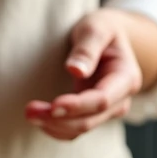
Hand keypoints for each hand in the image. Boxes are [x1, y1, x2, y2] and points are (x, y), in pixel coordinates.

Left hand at [26, 10, 142, 140]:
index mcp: (126, 78)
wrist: (109, 37)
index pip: (102, 100)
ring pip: (81, 128)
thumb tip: (76, 70)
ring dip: (54, 125)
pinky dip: (56, 128)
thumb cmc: (102, 29)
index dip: (77, 106)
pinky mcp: (93, 113)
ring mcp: (108, 110)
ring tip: (29, 114)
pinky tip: (40, 118)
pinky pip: (75, 129)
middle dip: (58, 118)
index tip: (53, 105)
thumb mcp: (97, 28)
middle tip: (29, 111)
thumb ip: (88, 48)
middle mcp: (120, 100)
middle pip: (90, 119)